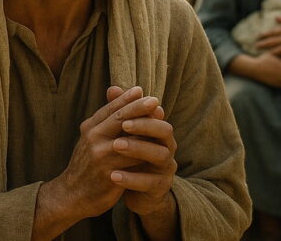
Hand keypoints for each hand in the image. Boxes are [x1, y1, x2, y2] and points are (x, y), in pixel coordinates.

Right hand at [53, 86, 158, 217]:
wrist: (72, 194)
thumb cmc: (87, 163)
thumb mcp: (92, 138)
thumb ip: (107, 120)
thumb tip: (120, 97)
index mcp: (90, 128)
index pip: (110, 108)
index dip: (126, 98)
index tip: (141, 90)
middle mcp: (93, 139)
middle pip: (120, 119)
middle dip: (139, 108)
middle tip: (154, 100)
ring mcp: (100, 157)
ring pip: (129, 140)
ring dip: (146, 131)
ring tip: (162, 123)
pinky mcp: (108, 174)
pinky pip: (132, 162)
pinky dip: (145, 155)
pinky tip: (158, 150)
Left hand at [105, 87, 177, 216]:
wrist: (135, 192)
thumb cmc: (131, 158)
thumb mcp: (125, 136)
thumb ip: (121, 113)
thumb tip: (113, 88)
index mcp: (159, 132)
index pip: (156, 115)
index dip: (142, 110)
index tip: (125, 108)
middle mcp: (167, 147)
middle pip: (165, 131)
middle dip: (145, 126)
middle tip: (123, 125)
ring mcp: (166, 168)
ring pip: (160, 155)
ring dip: (138, 149)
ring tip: (116, 146)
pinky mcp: (160, 187)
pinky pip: (150, 182)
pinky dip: (132, 179)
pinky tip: (113, 175)